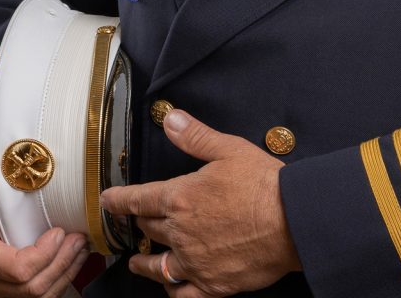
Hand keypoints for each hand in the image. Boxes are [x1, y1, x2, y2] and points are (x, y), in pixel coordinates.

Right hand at [0, 162, 89, 296]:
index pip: (19, 269)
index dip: (44, 254)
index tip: (59, 232)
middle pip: (34, 287)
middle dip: (62, 262)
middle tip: (78, 238)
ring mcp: (2, 292)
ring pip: (42, 296)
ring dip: (67, 272)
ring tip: (80, 246)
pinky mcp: (16, 292)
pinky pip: (44, 296)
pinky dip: (64, 278)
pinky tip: (75, 258)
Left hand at [100, 110, 301, 295]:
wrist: (293, 222)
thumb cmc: (263, 184)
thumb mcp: (229, 149)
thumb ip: (195, 136)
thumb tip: (170, 119)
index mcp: (181, 198)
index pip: (139, 198)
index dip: (119, 199)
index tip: (107, 200)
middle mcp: (181, 233)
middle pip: (149, 228)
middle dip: (139, 221)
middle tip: (136, 219)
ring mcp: (195, 262)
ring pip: (157, 265)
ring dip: (144, 261)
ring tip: (137, 260)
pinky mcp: (212, 285)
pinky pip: (182, 293)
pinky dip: (172, 289)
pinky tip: (171, 285)